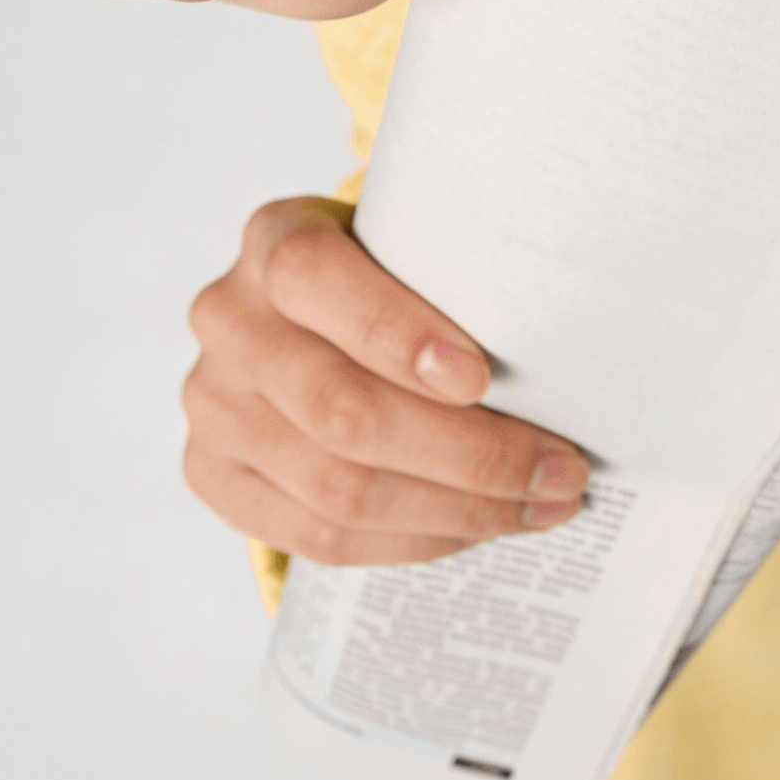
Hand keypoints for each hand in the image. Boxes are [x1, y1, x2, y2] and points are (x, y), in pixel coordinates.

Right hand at [183, 196, 588, 564]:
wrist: (303, 317)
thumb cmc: (384, 276)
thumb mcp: (406, 243)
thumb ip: (452, 275)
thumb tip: (567, 355)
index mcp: (274, 238)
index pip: (314, 278)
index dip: (396, 332)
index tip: (483, 376)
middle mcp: (229, 319)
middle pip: (343, 410)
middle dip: (470, 453)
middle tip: (560, 470)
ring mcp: (212, 403)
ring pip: (337, 488)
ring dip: (455, 510)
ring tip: (537, 506)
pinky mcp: (211, 473)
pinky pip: (316, 537)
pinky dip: (409, 541)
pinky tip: (471, 528)